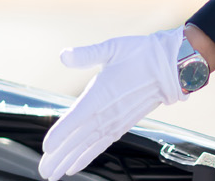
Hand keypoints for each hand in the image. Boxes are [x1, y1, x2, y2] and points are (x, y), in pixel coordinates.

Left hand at [39, 27, 185, 179]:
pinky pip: (102, 145)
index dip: (62, 132)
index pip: (78, 117)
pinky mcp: (122, 125)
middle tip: (44, 172)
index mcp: (102, 93)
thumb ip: (87, 54)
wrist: (170, 67)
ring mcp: (115, 121)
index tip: (46, 146)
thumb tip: (64, 55)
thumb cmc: (141, 54)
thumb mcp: (113, 47)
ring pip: (89, 146)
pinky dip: (88, 156)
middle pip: (79, 138)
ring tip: (54, 174)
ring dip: (70, 160)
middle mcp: (107, 112)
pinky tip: (75, 166)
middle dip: (60, 156)